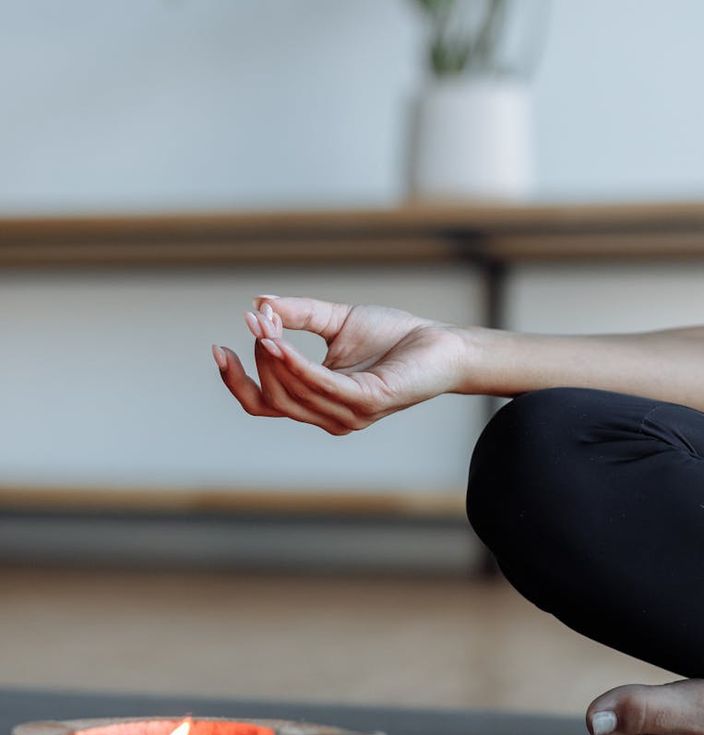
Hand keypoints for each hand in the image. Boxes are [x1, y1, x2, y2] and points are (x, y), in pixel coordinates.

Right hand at [212, 296, 467, 434]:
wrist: (440, 342)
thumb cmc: (394, 336)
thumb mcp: (336, 321)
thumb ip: (299, 315)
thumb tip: (260, 304)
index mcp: (318, 401)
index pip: (263, 403)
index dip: (236, 381)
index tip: (218, 347)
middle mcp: (330, 415)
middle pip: (272, 397)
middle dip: (256, 359)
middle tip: (256, 321)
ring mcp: (349, 414)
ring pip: (291, 393)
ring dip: (272, 357)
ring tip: (264, 324)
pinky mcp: (368, 402)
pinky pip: (321, 385)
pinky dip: (295, 364)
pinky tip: (279, 342)